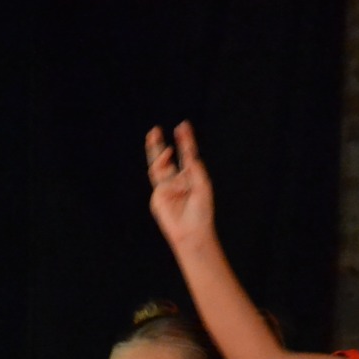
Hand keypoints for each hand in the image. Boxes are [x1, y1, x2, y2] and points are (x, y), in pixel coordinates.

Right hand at [146, 122, 215, 250]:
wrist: (192, 232)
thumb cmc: (202, 211)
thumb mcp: (203, 185)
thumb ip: (195, 168)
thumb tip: (190, 154)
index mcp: (190, 177)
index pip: (186, 155)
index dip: (185, 140)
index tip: (183, 125)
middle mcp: (176, 181)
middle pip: (165, 159)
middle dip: (158, 145)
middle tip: (154, 130)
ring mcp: (165, 188)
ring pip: (157, 167)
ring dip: (156, 152)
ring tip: (155, 135)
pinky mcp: (158, 197)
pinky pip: (159, 179)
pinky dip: (162, 166)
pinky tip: (170, 164)